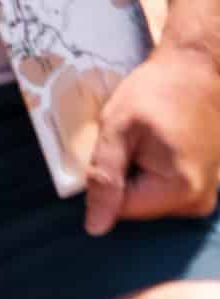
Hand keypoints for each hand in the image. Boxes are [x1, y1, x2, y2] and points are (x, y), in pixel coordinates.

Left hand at [84, 47, 219, 235]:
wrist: (198, 69)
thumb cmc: (157, 91)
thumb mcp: (119, 127)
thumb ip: (105, 176)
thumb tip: (95, 229)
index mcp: (179, 191)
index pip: (120, 208)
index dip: (106, 177)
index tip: (115, 145)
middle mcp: (198, 204)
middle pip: (137, 207)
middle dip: (123, 176)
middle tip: (130, 139)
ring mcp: (204, 198)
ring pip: (148, 199)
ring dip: (136, 173)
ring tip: (144, 139)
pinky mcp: (203, 188)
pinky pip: (162, 191)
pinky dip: (151, 172)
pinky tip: (156, 146)